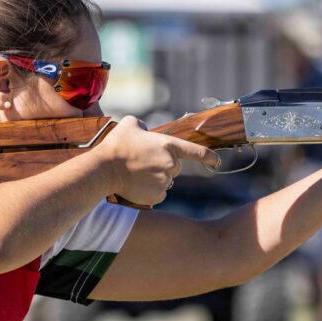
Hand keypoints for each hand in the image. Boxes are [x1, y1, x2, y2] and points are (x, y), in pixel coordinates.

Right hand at [95, 116, 220, 205]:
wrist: (104, 169)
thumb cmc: (117, 145)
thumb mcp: (131, 124)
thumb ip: (144, 125)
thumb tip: (145, 130)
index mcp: (168, 145)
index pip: (196, 151)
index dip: (209, 156)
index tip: (217, 161)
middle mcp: (171, 165)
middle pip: (174, 167)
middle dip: (162, 165)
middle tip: (141, 162)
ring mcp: (165, 182)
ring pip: (165, 181)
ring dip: (154, 178)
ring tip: (135, 173)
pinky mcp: (157, 196)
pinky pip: (158, 194)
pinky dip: (149, 191)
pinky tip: (135, 184)